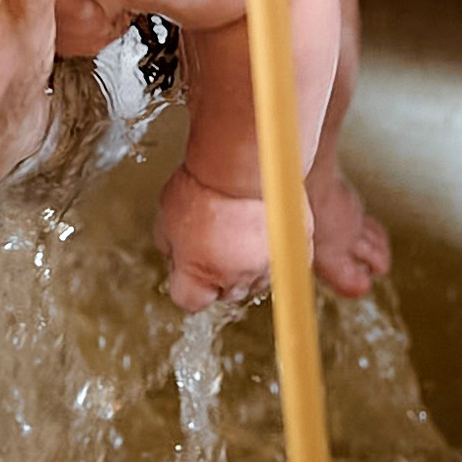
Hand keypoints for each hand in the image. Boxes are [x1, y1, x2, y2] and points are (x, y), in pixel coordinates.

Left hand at [155, 167, 270, 314]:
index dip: (185, 280)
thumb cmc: (203, 185)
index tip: (186, 262)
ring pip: (256, 281)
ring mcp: (268, 266)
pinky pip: (283, 261)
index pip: (189, 300)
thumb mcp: (167, 219)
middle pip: (225, 294)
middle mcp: (236, 279)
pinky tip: (262, 230)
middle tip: (212, 241)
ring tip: (239, 232)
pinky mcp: (294, 248)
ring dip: (247, 265)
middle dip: (217, 274)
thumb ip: (171, 248)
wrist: (242, 161)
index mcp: (199, 276)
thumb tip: (176, 256)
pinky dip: (274, 250)